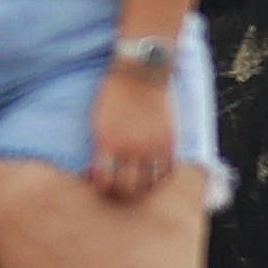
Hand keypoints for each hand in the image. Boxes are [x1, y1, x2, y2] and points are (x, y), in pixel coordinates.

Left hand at [86, 54, 181, 202]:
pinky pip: (168, 171)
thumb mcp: (98, 120)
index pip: (104, 180)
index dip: (102, 187)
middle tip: (120, 188)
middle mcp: (130, 148)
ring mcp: (152, 146)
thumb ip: (101, 145)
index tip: (101, 183)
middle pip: (128, 188)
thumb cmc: (113, 94)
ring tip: (139, 185)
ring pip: (150, 184)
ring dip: (143, 188)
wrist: (140, 74)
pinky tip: (155, 176)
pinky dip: (161, 178)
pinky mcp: (169, 142)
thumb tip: (99, 168)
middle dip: (121, 193)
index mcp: (107, 142)